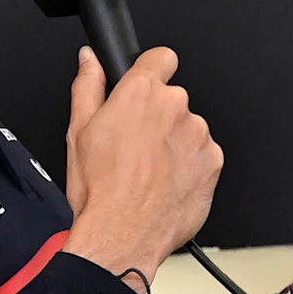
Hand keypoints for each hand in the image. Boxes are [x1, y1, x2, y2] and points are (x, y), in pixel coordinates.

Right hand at [63, 46, 221, 289]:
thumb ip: (88, 85)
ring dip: (174, 143)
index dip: (152, 70)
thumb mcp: (78, 131)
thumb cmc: (100, 190)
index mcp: (140, 94)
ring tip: (149, 171)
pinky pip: (203, 154)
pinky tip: (166, 183)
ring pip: (188, 129)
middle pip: (172, 99)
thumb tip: (90, 59)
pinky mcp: (214, 161)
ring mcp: (198, 135)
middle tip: (135, 146)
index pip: (161, 57)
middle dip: (157, 116)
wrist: (123, 236)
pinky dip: (189, 165)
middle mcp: (174, 108)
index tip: (147, 85)